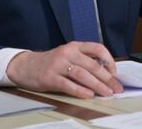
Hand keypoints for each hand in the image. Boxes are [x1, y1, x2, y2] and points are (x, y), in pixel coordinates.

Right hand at [6, 41, 122, 98]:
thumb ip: (84, 60)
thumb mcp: (68, 55)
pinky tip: (89, 95)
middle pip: (93, 65)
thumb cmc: (51, 62)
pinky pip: (68, 84)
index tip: (115, 73)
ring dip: (97, 85)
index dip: (109, 60)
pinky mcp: (50, 77)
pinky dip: (80, 90)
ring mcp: (58, 64)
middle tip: (116, 87)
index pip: (98, 48)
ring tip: (106, 93)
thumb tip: (106, 73)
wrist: (25, 66)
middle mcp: (68, 52)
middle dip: (107, 78)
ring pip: (83, 74)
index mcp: (75, 46)